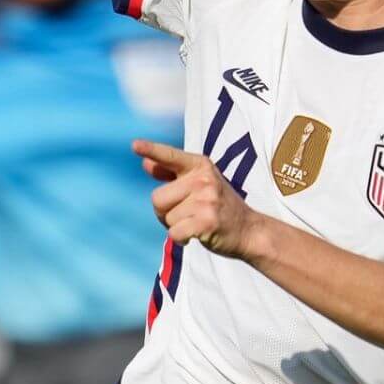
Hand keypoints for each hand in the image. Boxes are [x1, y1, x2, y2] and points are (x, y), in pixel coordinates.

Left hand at [132, 138, 258, 259]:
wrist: (249, 230)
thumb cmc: (219, 206)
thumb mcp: (199, 184)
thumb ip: (172, 173)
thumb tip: (145, 163)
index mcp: (200, 165)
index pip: (170, 156)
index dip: (151, 150)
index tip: (134, 145)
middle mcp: (204, 179)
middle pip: (157, 198)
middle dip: (164, 212)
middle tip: (186, 214)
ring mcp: (207, 200)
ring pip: (166, 218)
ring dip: (175, 226)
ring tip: (195, 223)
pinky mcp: (207, 221)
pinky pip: (174, 233)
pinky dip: (181, 239)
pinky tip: (195, 235)